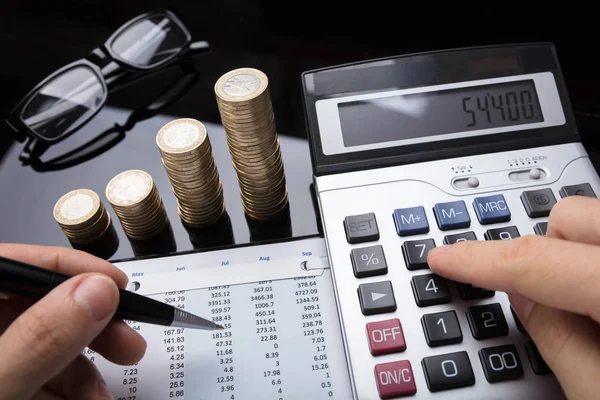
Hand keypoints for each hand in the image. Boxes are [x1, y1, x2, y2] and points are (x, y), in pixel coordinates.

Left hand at [0, 244, 146, 399]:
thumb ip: (41, 337)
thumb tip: (97, 290)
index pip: (20, 262)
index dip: (73, 267)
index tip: (116, 285)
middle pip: (48, 302)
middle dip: (96, 324)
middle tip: (127, 341)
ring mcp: (4, 353)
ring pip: (57, 341)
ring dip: (92, 367)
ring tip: (101, 395)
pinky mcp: (16, 378)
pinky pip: (53, 371)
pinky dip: (78, 385)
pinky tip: (88, 398)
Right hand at [427, 195, 599, 399]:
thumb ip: (559, 342)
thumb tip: (520, 295)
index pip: (533, 261)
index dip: (475, 261)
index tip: (443, 260)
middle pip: (570, 218)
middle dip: (541, 249)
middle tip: (537, 294)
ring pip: (596, 220)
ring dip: (574, 252)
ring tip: (580, 301)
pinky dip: (595, 260)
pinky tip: (597, 298)